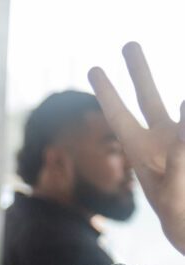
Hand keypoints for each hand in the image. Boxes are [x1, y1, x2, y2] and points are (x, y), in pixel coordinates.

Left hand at [89, 42, 184, 253]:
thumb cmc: (177, 212)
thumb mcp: (173, 187)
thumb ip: (179, 154)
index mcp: (140, 151)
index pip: (119, 116)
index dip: (107, 93)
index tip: (95, 68)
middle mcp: (159, 140)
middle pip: (148, 98)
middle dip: (138, 72)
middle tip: (129, 44)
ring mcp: (180, 139)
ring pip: (178, 103)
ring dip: (177, 87)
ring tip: (140, 55)